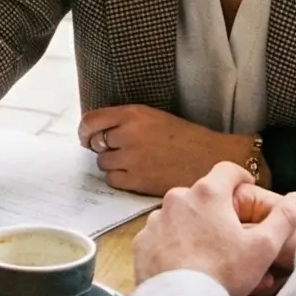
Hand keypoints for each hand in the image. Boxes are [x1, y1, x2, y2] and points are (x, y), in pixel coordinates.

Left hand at [80, 104, 254, 196]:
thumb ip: (126, 121)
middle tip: (119, 151)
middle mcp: (128, 134)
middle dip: (103, 148)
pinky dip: (119, 179)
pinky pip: (112, 181)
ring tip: (132, 164)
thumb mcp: (154, 117)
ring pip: (103, 164)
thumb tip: (98, 133)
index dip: (84, 131)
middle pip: (96, 144)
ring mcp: (131, 159)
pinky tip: (135, 175)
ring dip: (112, 164)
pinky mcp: (137, 181)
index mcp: (132, 114)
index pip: (91, 120)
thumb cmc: (185, 137)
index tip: (86, 137)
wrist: (211, 158)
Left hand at [131, 162, 295, 295]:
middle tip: (230, 232)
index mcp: (207, 194)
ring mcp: (156, 220)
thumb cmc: (225, 272)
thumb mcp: (263, 248)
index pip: (228, 171)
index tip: (247, 188)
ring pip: (180, 216)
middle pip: (203, 195)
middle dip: (216, 209)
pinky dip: (172, 244)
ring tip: (207, 252)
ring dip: (193, 226)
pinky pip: (161, 236)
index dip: (241, 177)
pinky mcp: (142, 243)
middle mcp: (177, 199)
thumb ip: (283, 219)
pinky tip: (184, 264)